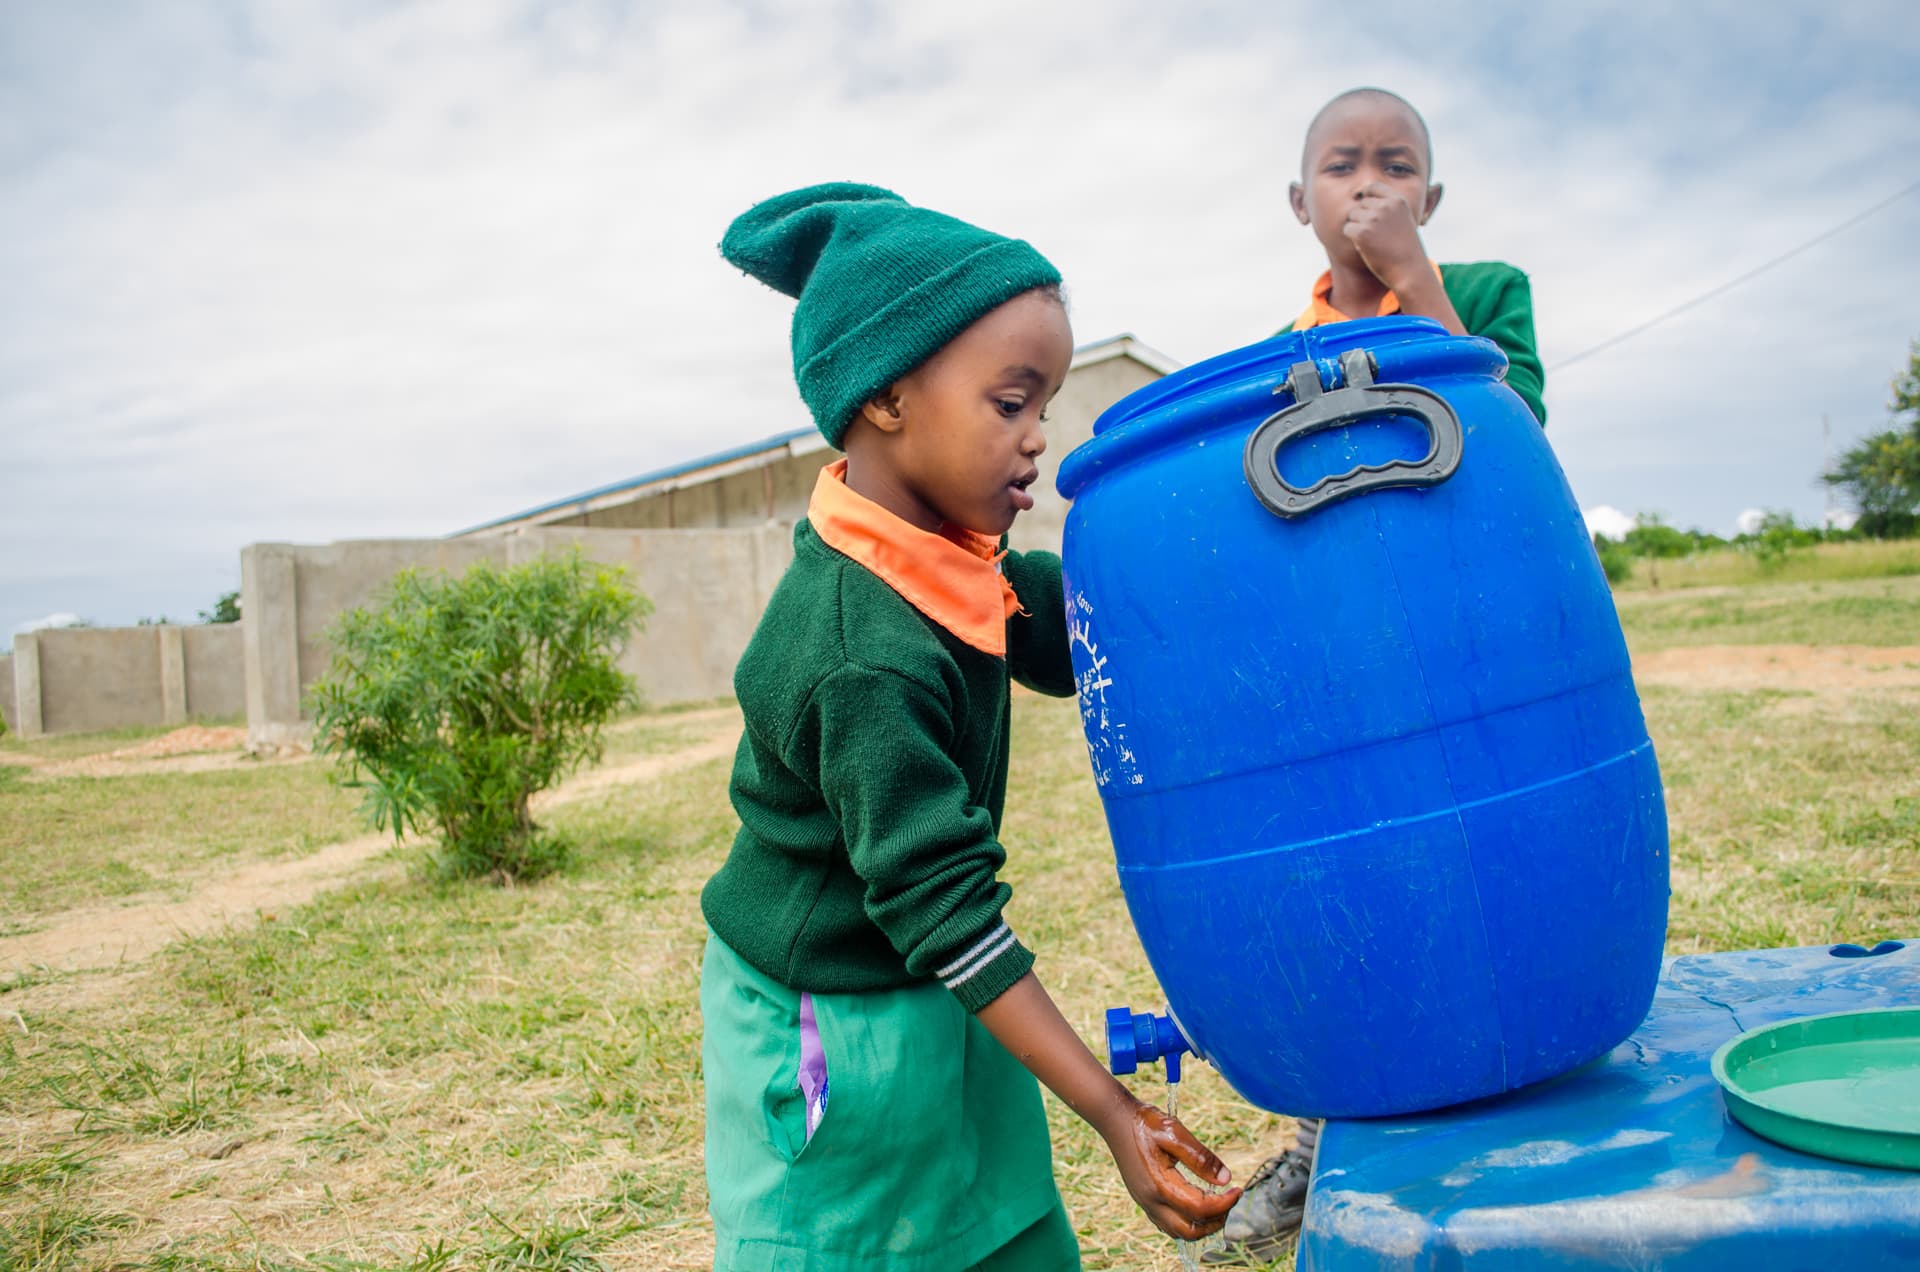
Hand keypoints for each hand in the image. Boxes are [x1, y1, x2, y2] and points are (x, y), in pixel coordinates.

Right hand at [1100, 1096, 1241, 1240]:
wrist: (1116, 1119)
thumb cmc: (1146, 1122)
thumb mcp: (1176, 1132)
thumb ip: (1201, 1158)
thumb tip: (1225, 1179)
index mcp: (1160, 1185)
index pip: (1200, 1209)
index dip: (1224, 1204)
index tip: (1238, 1189)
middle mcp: (1151, 1200)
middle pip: (1190, 1231)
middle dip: (1216, 1221)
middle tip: (1229, 1200)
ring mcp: (1145, 1202)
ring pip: (1178, 1232)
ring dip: (1202, 1224)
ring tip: (1217, 1204)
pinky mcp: (1143, 1199)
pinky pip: (1168, 1223)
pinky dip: (1187, 1222)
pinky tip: (1197, 1204)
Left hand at [1342, 182, 1428, 291]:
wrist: (1409, 270)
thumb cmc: (1406, 248)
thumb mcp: (1403, 220)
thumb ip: (1388, 208)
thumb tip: (1363, 196)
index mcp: (1398, 200)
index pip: (1372, 187)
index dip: (1366, 196)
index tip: (1366, 206)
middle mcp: (1386, 205)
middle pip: (1360, 204)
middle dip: (1363, 217)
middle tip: (1377, 234)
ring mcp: (1374, 218)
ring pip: (1352, 216)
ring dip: (1357, 228)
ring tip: (1373, 241)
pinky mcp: (1362, 232)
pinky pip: (1347, 229)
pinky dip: (1353, 239)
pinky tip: (1367, 247)